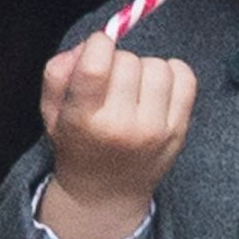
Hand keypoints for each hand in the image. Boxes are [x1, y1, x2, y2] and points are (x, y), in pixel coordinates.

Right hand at [38, 31, 196, 238]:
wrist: (105, 195)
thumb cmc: (78, 145)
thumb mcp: (52, 112)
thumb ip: (59, 72)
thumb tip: (91, 43)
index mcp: (84, 120)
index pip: (97, 65)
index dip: (98, 44)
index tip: (97, 50)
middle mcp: (123, 126)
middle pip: (129, 61)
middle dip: (118, 61)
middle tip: (112, 82)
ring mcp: (155, 130)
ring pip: (158, 67)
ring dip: (145, 69)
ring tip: (134, 88)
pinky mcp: (179, 131)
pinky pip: (186, 78)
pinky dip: (173, 73)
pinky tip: (157, 87)